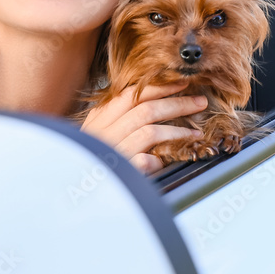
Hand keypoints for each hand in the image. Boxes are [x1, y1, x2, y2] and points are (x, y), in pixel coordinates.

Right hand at [80, 81, 207, 174]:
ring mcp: (111, 152)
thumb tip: (153, 102)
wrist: (74, 190)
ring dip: (177, 130)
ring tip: (195, 132)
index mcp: (99, 118)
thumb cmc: (91, 158)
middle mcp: (104, 132)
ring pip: (150, 132)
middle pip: (146, 109)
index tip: (182, 83)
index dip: (160, 86)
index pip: (132, 94)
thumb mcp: (99, 132)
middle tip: (200, 102)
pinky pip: (146, 161)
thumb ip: (119, 117)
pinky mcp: (119, 173)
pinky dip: (160, 160)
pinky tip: (170, 160)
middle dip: (177, 103)